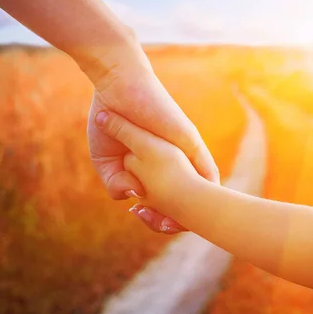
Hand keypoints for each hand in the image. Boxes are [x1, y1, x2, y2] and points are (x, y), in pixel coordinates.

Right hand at [85, 38, 218, 232]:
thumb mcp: (106, 161)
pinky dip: (206, 189)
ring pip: (202, 188)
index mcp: (155, 166)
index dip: (160, 216)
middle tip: (164, 226)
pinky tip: (203, 206)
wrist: (115, 86)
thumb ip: (115, 183)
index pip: (167, 199)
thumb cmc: (108, 121)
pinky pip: (206, 170)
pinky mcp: (190, 141)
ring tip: (180, 223)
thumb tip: (132, 199)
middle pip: (189, 198)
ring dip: (196, 209)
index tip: (143, 219)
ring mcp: (185, 152)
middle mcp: (174, 161)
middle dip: (180, 219)